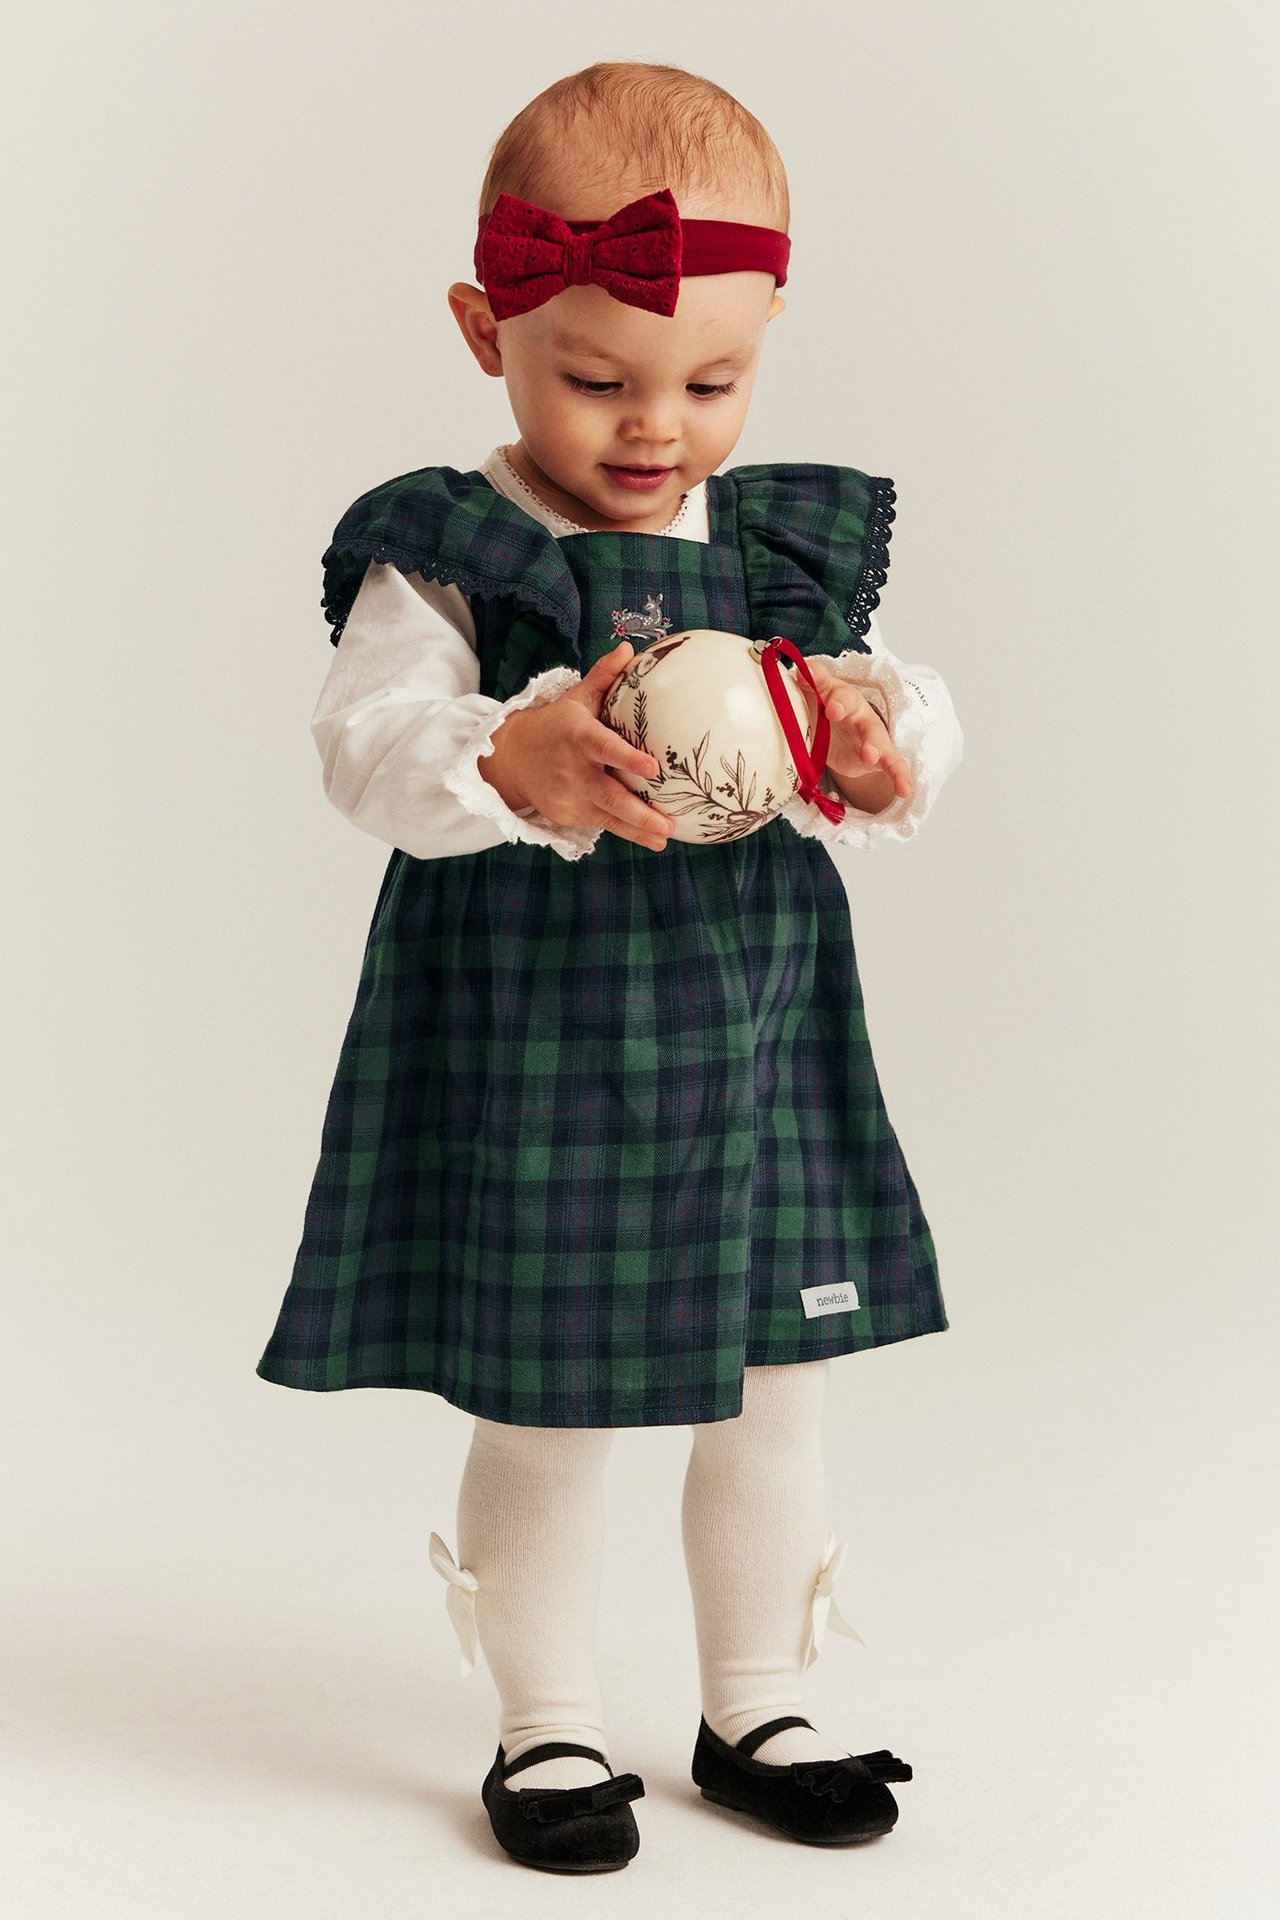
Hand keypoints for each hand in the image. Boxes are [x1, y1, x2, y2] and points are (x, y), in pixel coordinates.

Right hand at [479, 641, 677, 850]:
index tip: (653, 768)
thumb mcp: (576, 699)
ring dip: (638, 830)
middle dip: (640, 813)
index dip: (628, 759)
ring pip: (609, 817)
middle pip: (610, 796)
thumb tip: (628, 649)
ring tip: (665, 838)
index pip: (605, 748)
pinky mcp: (568, 815)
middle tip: (669, 824)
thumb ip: (604, 676)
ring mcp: (570, 796)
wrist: (511, 758)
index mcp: (579, 737)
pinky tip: (651, 839)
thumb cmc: (555, 725)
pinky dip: (627, 832)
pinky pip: (602, 824)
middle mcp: (574, 771)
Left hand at [797, 661, 912, 812]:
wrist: (843, 740)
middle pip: (852, 703)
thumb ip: (802, 691)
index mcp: (834, 694)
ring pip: (875, 734)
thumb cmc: (823, 716)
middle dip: (843, 705)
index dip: (816, 679)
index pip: (823, 681)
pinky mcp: (881, 754)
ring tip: (869, 755)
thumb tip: (791, 675)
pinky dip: (900, 776)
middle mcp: (855, 709)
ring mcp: (870, 732)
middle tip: (833, 710)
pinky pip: (894, 764)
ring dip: (872, 743)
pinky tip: (905, 790)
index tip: (805, 675)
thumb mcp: (810, 703)